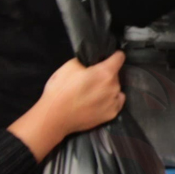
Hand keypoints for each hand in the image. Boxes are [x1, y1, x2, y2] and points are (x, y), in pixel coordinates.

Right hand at [12, 52, 126, 158]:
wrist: (55, 117)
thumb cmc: (60, 89)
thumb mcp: (69, 65)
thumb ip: (87, 61)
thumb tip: (94, 62)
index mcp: (105, 72)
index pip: (120, 57)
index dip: (113, 55)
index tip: (106, 58)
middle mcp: (114, 86)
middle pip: (115, 74)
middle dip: (105, 74)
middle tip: (90, 79)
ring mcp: (114, 102)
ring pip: (115, 88)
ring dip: (107, 88)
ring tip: (92, 93)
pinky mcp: (112, 114)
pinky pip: (116, 102)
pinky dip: (110, 100)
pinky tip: (97, 102)